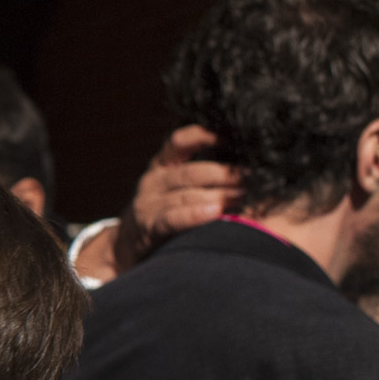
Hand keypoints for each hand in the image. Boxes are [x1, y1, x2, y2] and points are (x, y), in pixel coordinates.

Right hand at [104, 125, 241, 277]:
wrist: (128, 243)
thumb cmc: (166, 208)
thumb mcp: (176, 184)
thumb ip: (201, 172)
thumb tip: (244, 164)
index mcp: (162, 164)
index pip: (180, 141)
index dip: (205, 136)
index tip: (232, 140)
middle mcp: (154, 180)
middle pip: (190, 172)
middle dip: (224, 174)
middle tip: (250, 178)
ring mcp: (149, 203)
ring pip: (186, 195)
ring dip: (218, 195)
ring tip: (242, 197)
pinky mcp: (149, 226)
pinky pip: (173, 218)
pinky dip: (195, 215)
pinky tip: (215, 212)